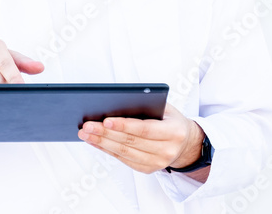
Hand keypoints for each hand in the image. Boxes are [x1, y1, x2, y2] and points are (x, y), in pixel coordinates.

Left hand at [78, 103, 204, 174]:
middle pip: (130, 142)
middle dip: (105, 133)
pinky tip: (95, 141)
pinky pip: (123, 159)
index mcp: (173, 132)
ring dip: (101, 142)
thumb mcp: (165, 108)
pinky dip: (106, 150)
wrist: (186, 142)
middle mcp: (167, 151)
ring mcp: (157, 163)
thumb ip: (146, 105)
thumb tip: (115, 102)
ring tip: (85, 133)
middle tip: (87, 125)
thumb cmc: (170, 119)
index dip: (124, 126)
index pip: (145, 130)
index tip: (105, 120)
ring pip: (124, 152)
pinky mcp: (147, 169)